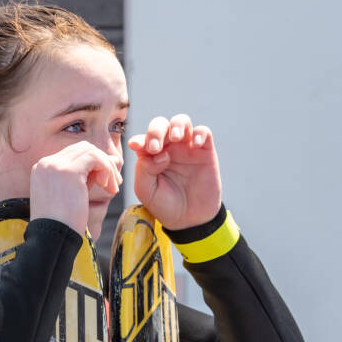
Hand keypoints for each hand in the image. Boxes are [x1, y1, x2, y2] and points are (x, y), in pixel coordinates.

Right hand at [30, 141, 121, 236]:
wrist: (52, 239)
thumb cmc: (62, 225)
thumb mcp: (72, 196)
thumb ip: (86, 177)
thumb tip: (108, 163)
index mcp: (43, 169)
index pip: (73, 154)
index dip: (93, 165)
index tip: (105, 183)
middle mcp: (46, 163)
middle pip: (82, 148)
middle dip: (102, 163)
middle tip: (113, 185)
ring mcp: (56, 165)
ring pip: (90, 151)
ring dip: (106, 167)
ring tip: (112, 188)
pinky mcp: (68, 171)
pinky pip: (95, 158)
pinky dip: (106, 169)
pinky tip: (108, 187)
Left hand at [128, 114, 220, 229]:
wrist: (189, 219)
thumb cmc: (165, 204)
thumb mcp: (146, 191)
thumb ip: (144, 170)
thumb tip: (157, 154)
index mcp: (150, 155)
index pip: (143, 139)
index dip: (140, 139)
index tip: (137, 146)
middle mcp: (167, 147)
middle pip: (161, 125)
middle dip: (156, 131)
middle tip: (155, 147)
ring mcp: (186, 148)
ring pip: (182, 121)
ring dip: (177, 125)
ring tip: (176, 137)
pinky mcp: (205, 151)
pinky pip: (204, 132)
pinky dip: (200, 133)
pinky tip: (195, 143)